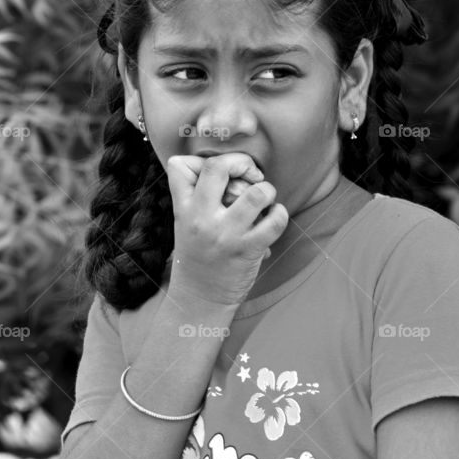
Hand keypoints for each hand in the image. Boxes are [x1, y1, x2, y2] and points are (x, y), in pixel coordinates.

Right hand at [165, 153, 288, 305]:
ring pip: (256, 192)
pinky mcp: (248, 249)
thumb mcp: (185, 224)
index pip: (179, 166)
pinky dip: (280, 213)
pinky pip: (275, 220)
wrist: (199, 300)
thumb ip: (199, 197)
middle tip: (249, 175)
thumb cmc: (198, 257)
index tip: (218, 172)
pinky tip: (273, 217)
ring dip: (266, 190)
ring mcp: (226, 234)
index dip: (200, 159)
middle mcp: (202, 218)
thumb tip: (235, 167)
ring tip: (264, 199)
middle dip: (240, 162)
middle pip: (218, 167)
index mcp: (183, 209)